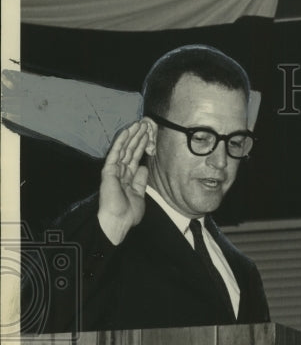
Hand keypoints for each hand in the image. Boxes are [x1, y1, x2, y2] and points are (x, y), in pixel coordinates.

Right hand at [97, 120, 151, 244]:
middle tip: (145, 124)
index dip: (141, 146)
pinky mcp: (108, 170)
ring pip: (124, 149)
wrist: (118, 221)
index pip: (135, 158)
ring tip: (139, 124)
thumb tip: (143, 167)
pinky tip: (127, 131)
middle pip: (130, 151)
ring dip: (131, 135)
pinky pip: (116, 152)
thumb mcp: (139, 195)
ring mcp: (113, 170)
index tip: (148, 135)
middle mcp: (120, 172)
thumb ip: (141, 181)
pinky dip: (121, 141)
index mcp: (127, 178)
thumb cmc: (128, 213)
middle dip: (138, 137)